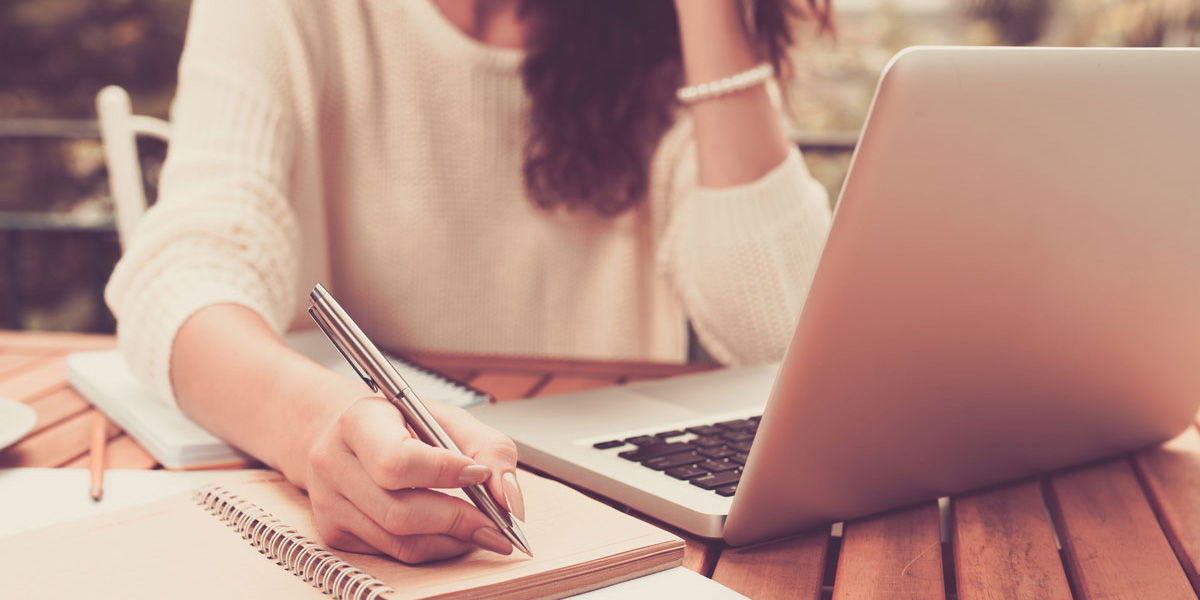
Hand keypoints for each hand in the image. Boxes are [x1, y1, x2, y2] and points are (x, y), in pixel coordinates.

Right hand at [306, 394, 523, 563]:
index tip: (479, 474)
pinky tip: (449, 533)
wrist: (352, 436)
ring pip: (399, 540)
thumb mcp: (449, 419)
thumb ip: (490, 450)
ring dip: (451, 540)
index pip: (398, 461)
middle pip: (399, 511)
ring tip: (480, 529)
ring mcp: (327, 502)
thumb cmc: (403, 424)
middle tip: (497, 525)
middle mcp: (332, 462)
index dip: (445, 473)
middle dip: (458, 520)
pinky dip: (432, 548)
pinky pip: (392, 553)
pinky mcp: (333, 533)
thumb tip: (510, 500)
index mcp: (359, 421)